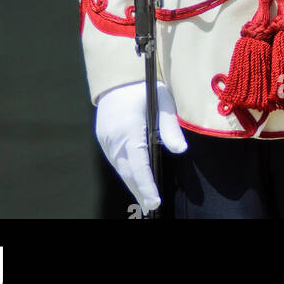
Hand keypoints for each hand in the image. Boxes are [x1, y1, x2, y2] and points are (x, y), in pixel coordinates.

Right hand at [95, 80, 187, 213]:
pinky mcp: (102, 138)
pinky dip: (125, 172)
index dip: (147, 186)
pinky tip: (133, 179)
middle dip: (139, 191)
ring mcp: (106, 140)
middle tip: (151, 208)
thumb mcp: (162, 101)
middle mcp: (114, 138)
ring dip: (132, 183)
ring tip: (144, 198)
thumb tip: (181, 150)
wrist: (117, 75)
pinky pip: (115, 160)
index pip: (139, 165)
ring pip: (120, 168)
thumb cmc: (143, 86)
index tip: (155, 202)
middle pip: (128, 172)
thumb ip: (170, 128)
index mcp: (129, 129)